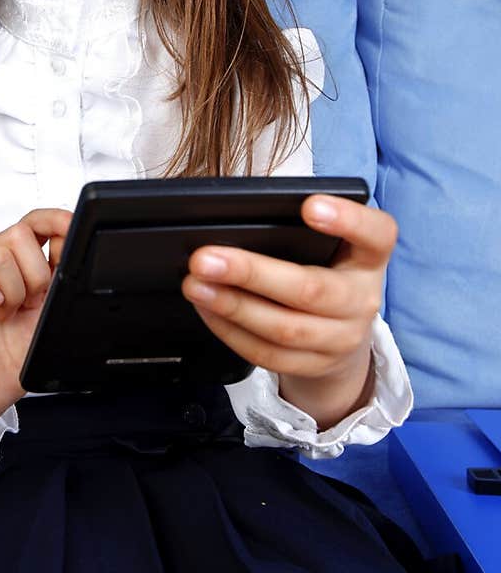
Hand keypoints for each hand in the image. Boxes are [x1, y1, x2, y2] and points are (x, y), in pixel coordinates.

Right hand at [0, 208, 73, 431]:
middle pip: (19, 234)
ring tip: (7, 314)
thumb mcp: (50, 312)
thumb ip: (60, 277)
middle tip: (30, 303)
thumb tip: (71, 244)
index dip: (54, 219)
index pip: (36, 221)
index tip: (71, 227)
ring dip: (12, 290)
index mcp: (22, 264)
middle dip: (35, 273)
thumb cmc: (15, 354)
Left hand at [181, 194, 397, 403]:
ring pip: (284, 329)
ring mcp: (342, 339)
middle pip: (311, 290)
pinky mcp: (314, 366)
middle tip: (204, 258)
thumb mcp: (330, 246)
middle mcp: (363, 299)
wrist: (344, 335)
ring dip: (232, 307)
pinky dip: (231, 331)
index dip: (347, 220)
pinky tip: (207, 309)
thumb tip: (232, 221)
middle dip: (251, 273)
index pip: (376, 234)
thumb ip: (297, 230)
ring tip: (196, 286)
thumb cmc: (326, 270)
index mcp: (370, 258)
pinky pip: (267, 354)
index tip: (309, 206)